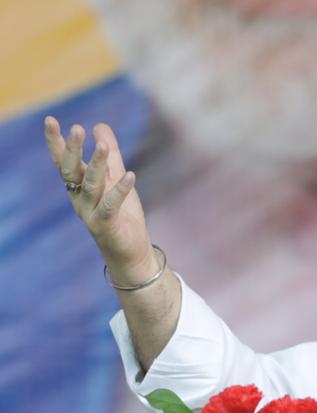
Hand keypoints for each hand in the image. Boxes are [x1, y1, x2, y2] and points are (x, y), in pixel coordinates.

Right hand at [43, 117, 154, 279]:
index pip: (64, 161)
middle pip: (71, 171)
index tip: (50, 120)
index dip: (56, 142)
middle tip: (76, 129)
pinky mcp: (106, 226)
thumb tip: (99, 125)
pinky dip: (120, 190)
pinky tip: (130, 175)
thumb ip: (110, 154)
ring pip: (91, 186)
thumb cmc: (122, 214)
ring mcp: (90, 213)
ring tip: (103, 145)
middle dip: (72, 150)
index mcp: (79, 186)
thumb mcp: (115, 179)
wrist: (131, 252)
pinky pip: (111, 205)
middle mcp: (79, 198)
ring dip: (97, 165)